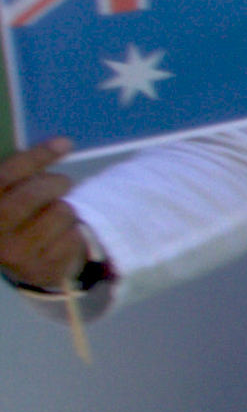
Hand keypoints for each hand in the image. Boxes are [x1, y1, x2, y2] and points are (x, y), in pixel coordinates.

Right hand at [0, 138, 85, 296]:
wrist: (27, 265)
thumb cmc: (20, 220)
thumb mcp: (11, 196)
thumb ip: (22, 176)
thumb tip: (61, 144)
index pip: (6, 175)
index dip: (37, 156)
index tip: (65, 143)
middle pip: (32, 194)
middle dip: (55, 183)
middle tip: (63, 183)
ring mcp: (14, 253)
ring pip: (60, 213)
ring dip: (66, 210)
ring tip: (56, 218)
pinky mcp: (39, 268)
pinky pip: (73, 236)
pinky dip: (74, 232)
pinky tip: (61, 238)